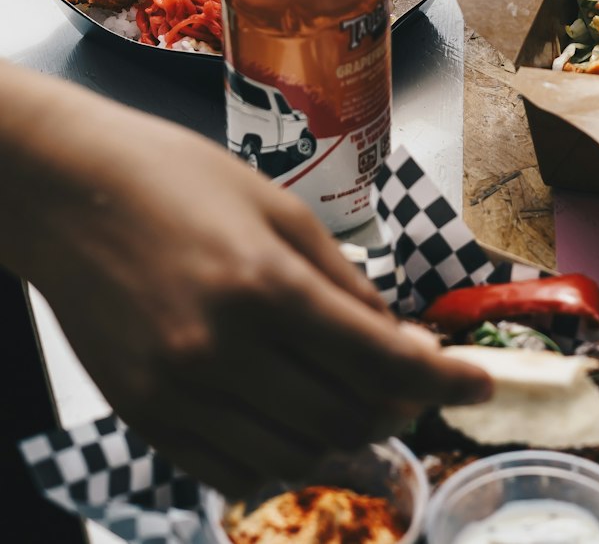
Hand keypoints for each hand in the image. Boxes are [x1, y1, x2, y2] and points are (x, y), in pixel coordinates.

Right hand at [18, 93, 489, 497]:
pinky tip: (295, 425)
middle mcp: (222, 351)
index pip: (378, 360)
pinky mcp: (145, 415)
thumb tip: (395, 337)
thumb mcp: (277, 208)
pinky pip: (231, 468)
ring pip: (293, 454)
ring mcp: (178, 392)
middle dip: (396, 407)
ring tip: (361, 407)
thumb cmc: (177, 178)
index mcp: (265, 285)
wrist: (70, 192)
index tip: (479, 388)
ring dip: (343, 439)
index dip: (441, 382)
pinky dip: (280, 457)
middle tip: (414, 387)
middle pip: (342, 415)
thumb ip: (341, 278)